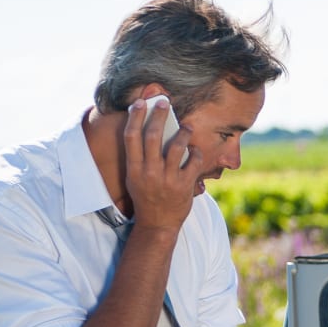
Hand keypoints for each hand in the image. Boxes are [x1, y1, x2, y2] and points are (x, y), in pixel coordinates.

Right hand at [123, 98, 198, 231]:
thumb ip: (139, 158)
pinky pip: (193, 162)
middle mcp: (149, 173)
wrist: (157, 225)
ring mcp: (167, 179)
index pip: (131, 137)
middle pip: (152, 136)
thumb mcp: (135, 179)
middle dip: (159, 116)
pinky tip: (194, 150)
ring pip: (176, 146)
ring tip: (186, 126)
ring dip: (183, 132)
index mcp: (134, 170)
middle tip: (164, 101)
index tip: (140, 103)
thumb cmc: (146, 197)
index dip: (135, 117)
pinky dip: (195, 152)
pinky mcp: (184, 186)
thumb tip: (148, 130)